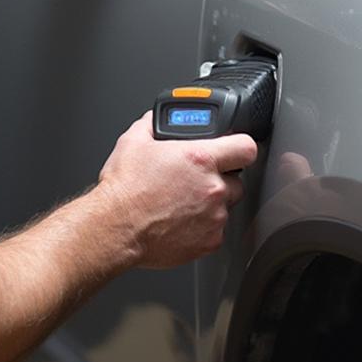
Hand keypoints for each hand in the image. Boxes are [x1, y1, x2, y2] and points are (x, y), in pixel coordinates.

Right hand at [95, 112, 257, 268]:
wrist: (115, 227)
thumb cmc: (124, 189)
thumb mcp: (133, 141)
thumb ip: (152, 124)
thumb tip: (155, 120)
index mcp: (200, 158)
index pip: (246, 147)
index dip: (241, 147)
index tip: (234, 151)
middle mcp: (213, 187)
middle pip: (236, 179)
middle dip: (220, 178)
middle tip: (195, 180)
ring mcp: (214, 217)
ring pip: (225, 206)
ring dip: (210, 203)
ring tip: (181, 203)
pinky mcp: (209, 241)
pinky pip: (215, 231)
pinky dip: (202, 227)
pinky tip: (179, 221)